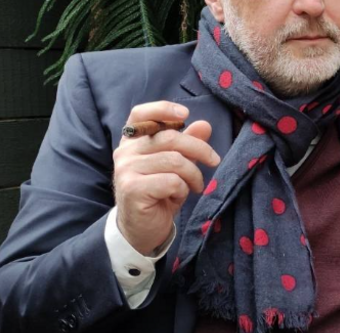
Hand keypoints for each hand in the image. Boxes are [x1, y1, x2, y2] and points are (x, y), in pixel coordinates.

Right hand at [112, 101, 219, 255]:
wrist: (141, 229)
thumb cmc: (159, 193)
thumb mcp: (176, 166)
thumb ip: (187, 143)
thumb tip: (204, 125)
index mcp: (132, 142)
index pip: (140, 114)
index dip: (163, 109)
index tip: (185, 114)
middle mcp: (125, 152)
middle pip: (169, 138)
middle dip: (199, 148)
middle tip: (214, 161)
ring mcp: (126, 170)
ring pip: (174, 160)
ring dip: (193, 174)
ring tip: (196, 185)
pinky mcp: (133, 188)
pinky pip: (171, 180)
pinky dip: (182, 189)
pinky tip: (178, 196)